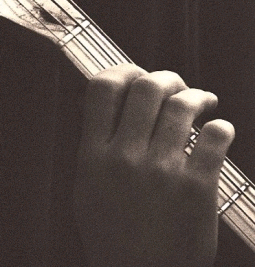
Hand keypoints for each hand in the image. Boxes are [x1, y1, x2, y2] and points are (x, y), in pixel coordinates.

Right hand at [73, 65, 234, 266]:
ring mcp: (161, 171)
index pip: (102, 89)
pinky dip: (220, 127)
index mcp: (93, 155)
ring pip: (182, 105)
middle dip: (167, 78)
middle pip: (147, 87)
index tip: (137, 74)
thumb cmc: (113, 235)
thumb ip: (94, 144)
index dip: (123, 70)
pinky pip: (215, 137)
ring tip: (204, 101)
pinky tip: (219, 131)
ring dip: (198, 96)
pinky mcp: (196, 187)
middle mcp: (125, 156)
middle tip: (177, 86)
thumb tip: (111, 104)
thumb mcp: (86, 187)